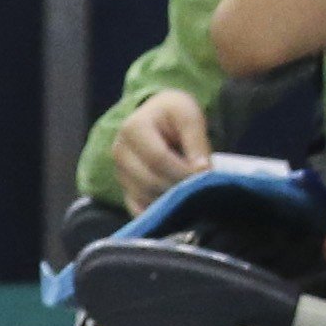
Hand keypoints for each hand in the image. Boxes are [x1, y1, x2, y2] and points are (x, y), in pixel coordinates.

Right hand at [111, 87, 214, 211]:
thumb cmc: (174, 114)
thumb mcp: (190, 117)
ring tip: (190, 192)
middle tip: (201, 187)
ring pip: (144, 197)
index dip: (182, 171)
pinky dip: (157, 212)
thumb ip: (197, 142)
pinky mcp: (124, 188)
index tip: (205, 176)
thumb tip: (202, 171)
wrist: (157, 115)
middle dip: (177, 187)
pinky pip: (137, 209)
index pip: (157, 159)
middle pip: (148, 181)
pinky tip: (174, 206)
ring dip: (169, 200)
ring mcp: (119, 172)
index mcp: (133, 128)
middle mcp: (119, 152)